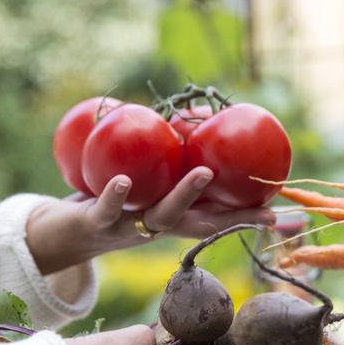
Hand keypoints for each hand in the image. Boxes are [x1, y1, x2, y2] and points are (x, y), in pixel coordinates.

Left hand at [26, 167, 274, 275]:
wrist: (65, 232)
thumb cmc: (115, 197)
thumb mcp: (149, 176)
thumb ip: (174, 151)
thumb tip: (202, 113)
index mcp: (174, 216)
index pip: (218, 218)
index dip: (247, 215)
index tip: (278, 212)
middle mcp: (158, 227)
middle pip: (201, 222)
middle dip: (232, 215)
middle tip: (261, 204)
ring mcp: (129, 227)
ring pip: (162, 216)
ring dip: (184, 197)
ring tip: (202, 172)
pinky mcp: (97, 223)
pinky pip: (107, 209)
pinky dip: (115, 196)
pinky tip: (122, 180)